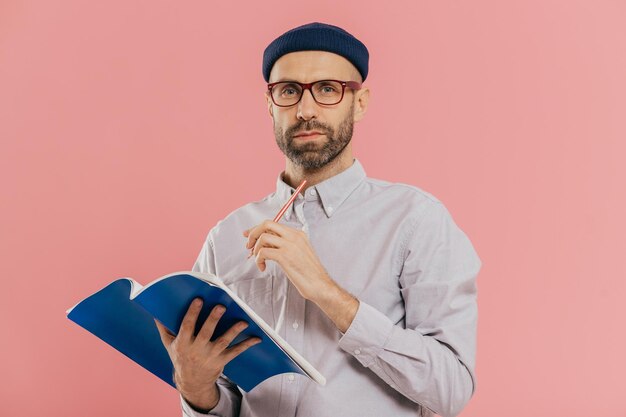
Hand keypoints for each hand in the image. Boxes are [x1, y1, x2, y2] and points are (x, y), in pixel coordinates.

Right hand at [154, 299, 260, 410]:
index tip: (198, 300)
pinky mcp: (222, 360)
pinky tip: (257, 338)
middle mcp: (197, 349)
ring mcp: (210, 355)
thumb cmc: (181, 358)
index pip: (187, 326)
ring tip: (243, 321)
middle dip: (213, 319)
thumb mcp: (169, 345)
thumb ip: (164, 329)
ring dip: (234, 331)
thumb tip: (156, 313)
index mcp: (183, 343)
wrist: (192, 382)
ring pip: (223, 341)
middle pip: (206, 332)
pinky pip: (235, 352)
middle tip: (221, 307)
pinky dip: (247, 345)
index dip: (192, 313)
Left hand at [243, 220, 359, 331]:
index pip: (273, 224)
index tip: (248, 234)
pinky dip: (258, 259)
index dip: (257, 228)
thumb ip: (283, 245)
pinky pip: (264, 252)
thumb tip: (265, 243)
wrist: (320, 285)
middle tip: (249, 245)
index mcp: (298, 234)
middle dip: (253, 233)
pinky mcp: (285, 256)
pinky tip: (262, 267)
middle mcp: (294, 236)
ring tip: (258, 259)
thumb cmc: (310, 273)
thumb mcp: (298, 253)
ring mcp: (290, 245)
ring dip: (255, 249)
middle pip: (267, 224)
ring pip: (263, 237)